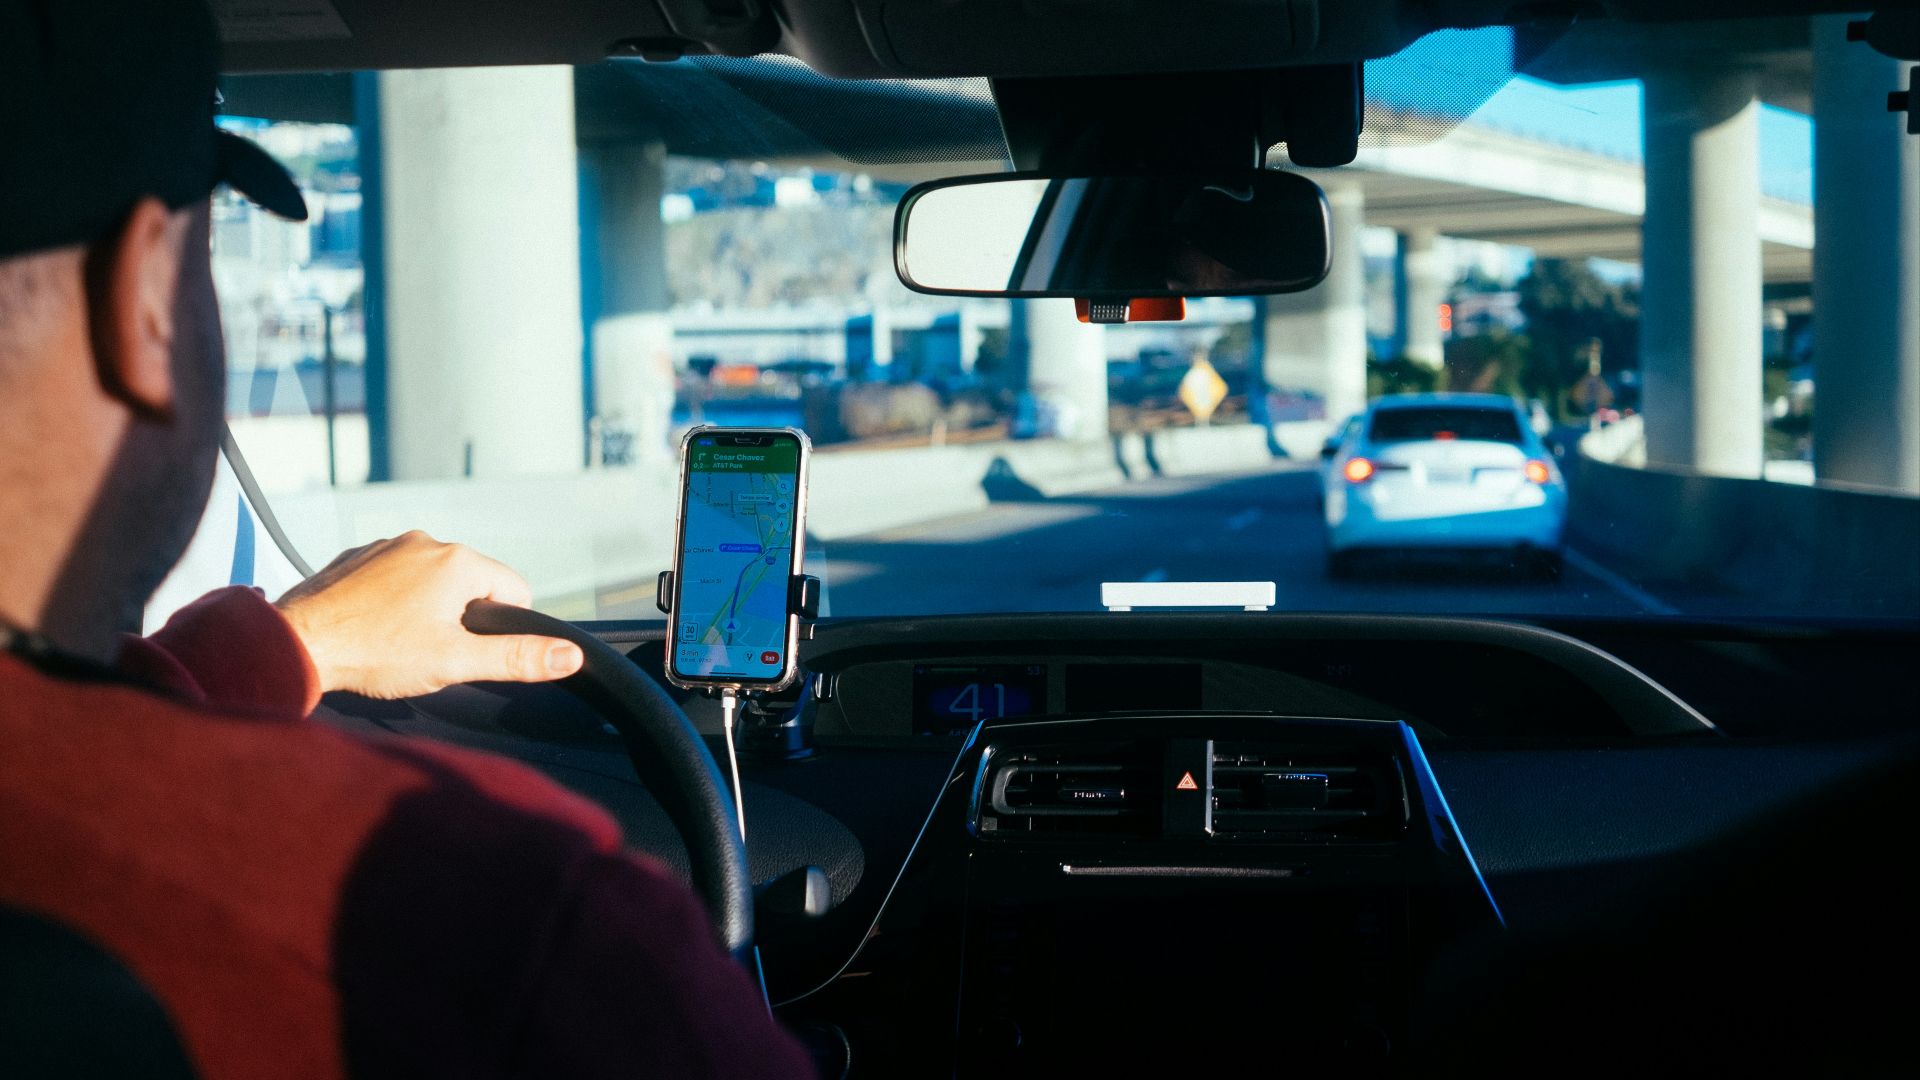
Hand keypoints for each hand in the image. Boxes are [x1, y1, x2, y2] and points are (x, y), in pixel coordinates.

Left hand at [274, 530, 584, 698]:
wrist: (295, 643)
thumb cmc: (374, 653)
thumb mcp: (456, 662)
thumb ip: (517, 658)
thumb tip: (570, 656)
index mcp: (459, 562)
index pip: (514, 591)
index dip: (500, 629)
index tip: (466, 651)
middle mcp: (426, 541)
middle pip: (472, 583)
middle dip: (460, 618)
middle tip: (427, 652)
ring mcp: (387, 545)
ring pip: (431, 579)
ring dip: (425, 607)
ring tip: (395, 642)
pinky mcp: (356, 556)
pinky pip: (392, 576)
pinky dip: (390, 600)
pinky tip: (372, 627)